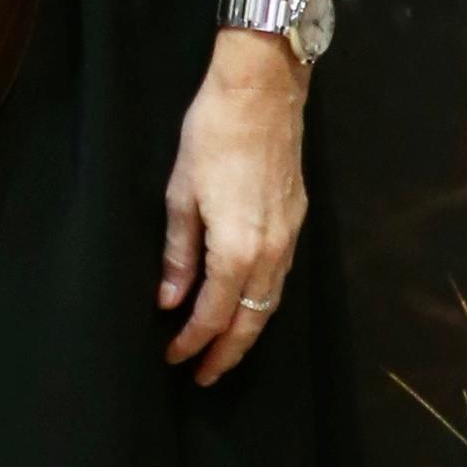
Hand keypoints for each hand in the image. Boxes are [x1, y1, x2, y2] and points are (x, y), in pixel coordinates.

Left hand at [160, 31, 308, 383]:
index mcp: (237, 248)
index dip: (192, 342)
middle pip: (250, 320)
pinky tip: (245, 304)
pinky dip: (261, 302)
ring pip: (270, 302)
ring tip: (222, 350)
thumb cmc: (212, 134)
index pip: (214, 314)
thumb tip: (168, 299)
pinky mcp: (298, 220)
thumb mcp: (180, 194)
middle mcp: (271, 251)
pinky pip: (280, 278)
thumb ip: (178, 254)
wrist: (262, 90)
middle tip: (203, 377)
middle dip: (226, 354)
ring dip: (246, 331)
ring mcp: (290, 237)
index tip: (172, 357)